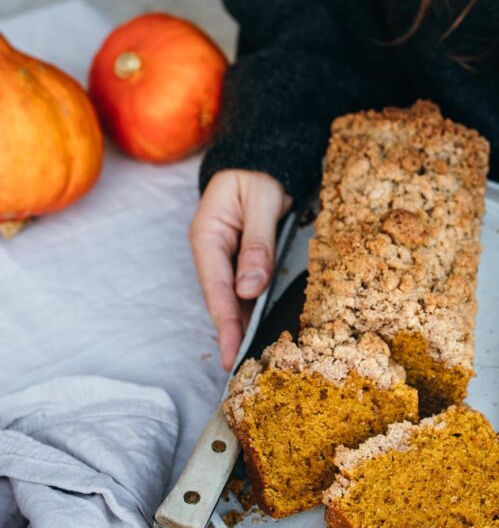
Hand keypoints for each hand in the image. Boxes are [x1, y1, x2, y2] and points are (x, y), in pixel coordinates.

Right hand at [189, 170, 291, 369]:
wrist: (261, 159)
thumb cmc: (259, 175)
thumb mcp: (262, 201)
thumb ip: (258, 244)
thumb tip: (251, 288)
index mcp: (208, 235)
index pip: (217, 287)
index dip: (225, 322)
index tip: (232, 352)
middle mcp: (211, 251)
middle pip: (222, 298)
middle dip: (232, 333)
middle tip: (243, 368)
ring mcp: (224, 257)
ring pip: (233, 298)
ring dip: (243, 325)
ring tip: (254, 358)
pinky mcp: (239, 260)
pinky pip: (245, 289)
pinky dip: (252, 310)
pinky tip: (261, 331)